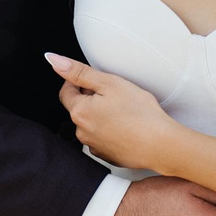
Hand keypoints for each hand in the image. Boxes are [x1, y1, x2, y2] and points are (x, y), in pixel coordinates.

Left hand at [49, 54, 179, 172]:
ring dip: (101, 115)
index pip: (66, 91)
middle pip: (79, 108)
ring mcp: (94, 147)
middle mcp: (81, 132)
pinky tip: (127, 127)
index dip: (78, 81)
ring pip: (91, 124)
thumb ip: (79, 71)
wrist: (162, 145)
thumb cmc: (140, 113)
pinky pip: (103, 139)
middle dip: (92, 99)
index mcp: (79, 112)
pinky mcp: (108, 156)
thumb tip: (53, 60)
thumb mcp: (109, 83)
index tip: (94, 80)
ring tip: (124, 111)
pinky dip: (111, 131)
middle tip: (115, 94)